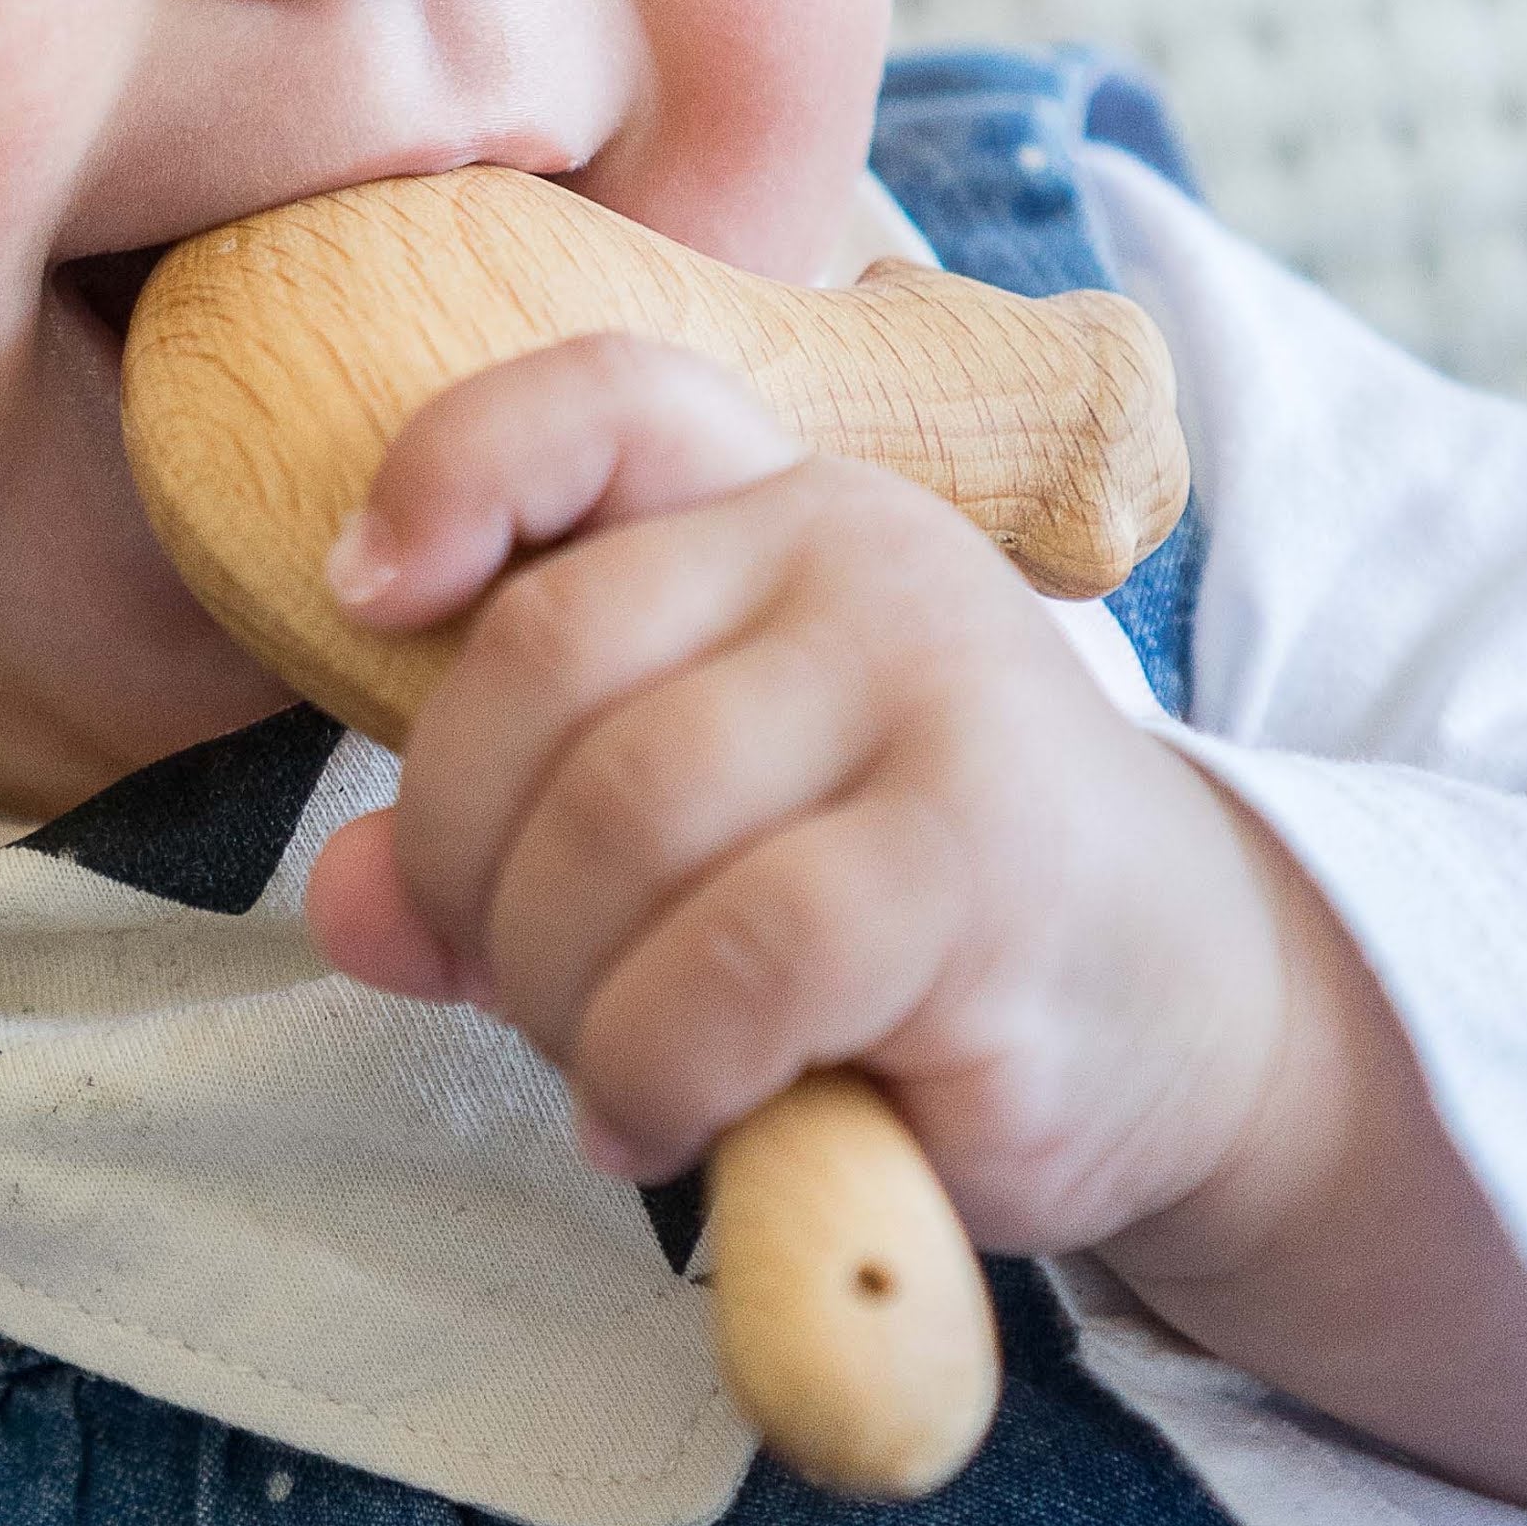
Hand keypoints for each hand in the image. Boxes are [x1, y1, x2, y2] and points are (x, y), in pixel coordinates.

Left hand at [305, 332, 1526, 1512]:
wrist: (1176, 1019)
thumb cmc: (900, 920)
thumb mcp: (691, 844)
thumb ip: (507, 840)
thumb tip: (350, 903)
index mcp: (781, 505)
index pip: (600, 402)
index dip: (450, 473)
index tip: (365, 596)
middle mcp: (862, 553)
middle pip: (538, 662)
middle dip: (475, 865)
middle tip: (523, 991)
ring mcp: (935, 687)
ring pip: (617, 821)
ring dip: (560, 993)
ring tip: (614, 1073)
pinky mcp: (976, 857)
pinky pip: (721, 964)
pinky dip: (652, 1071)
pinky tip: (670, 1122)